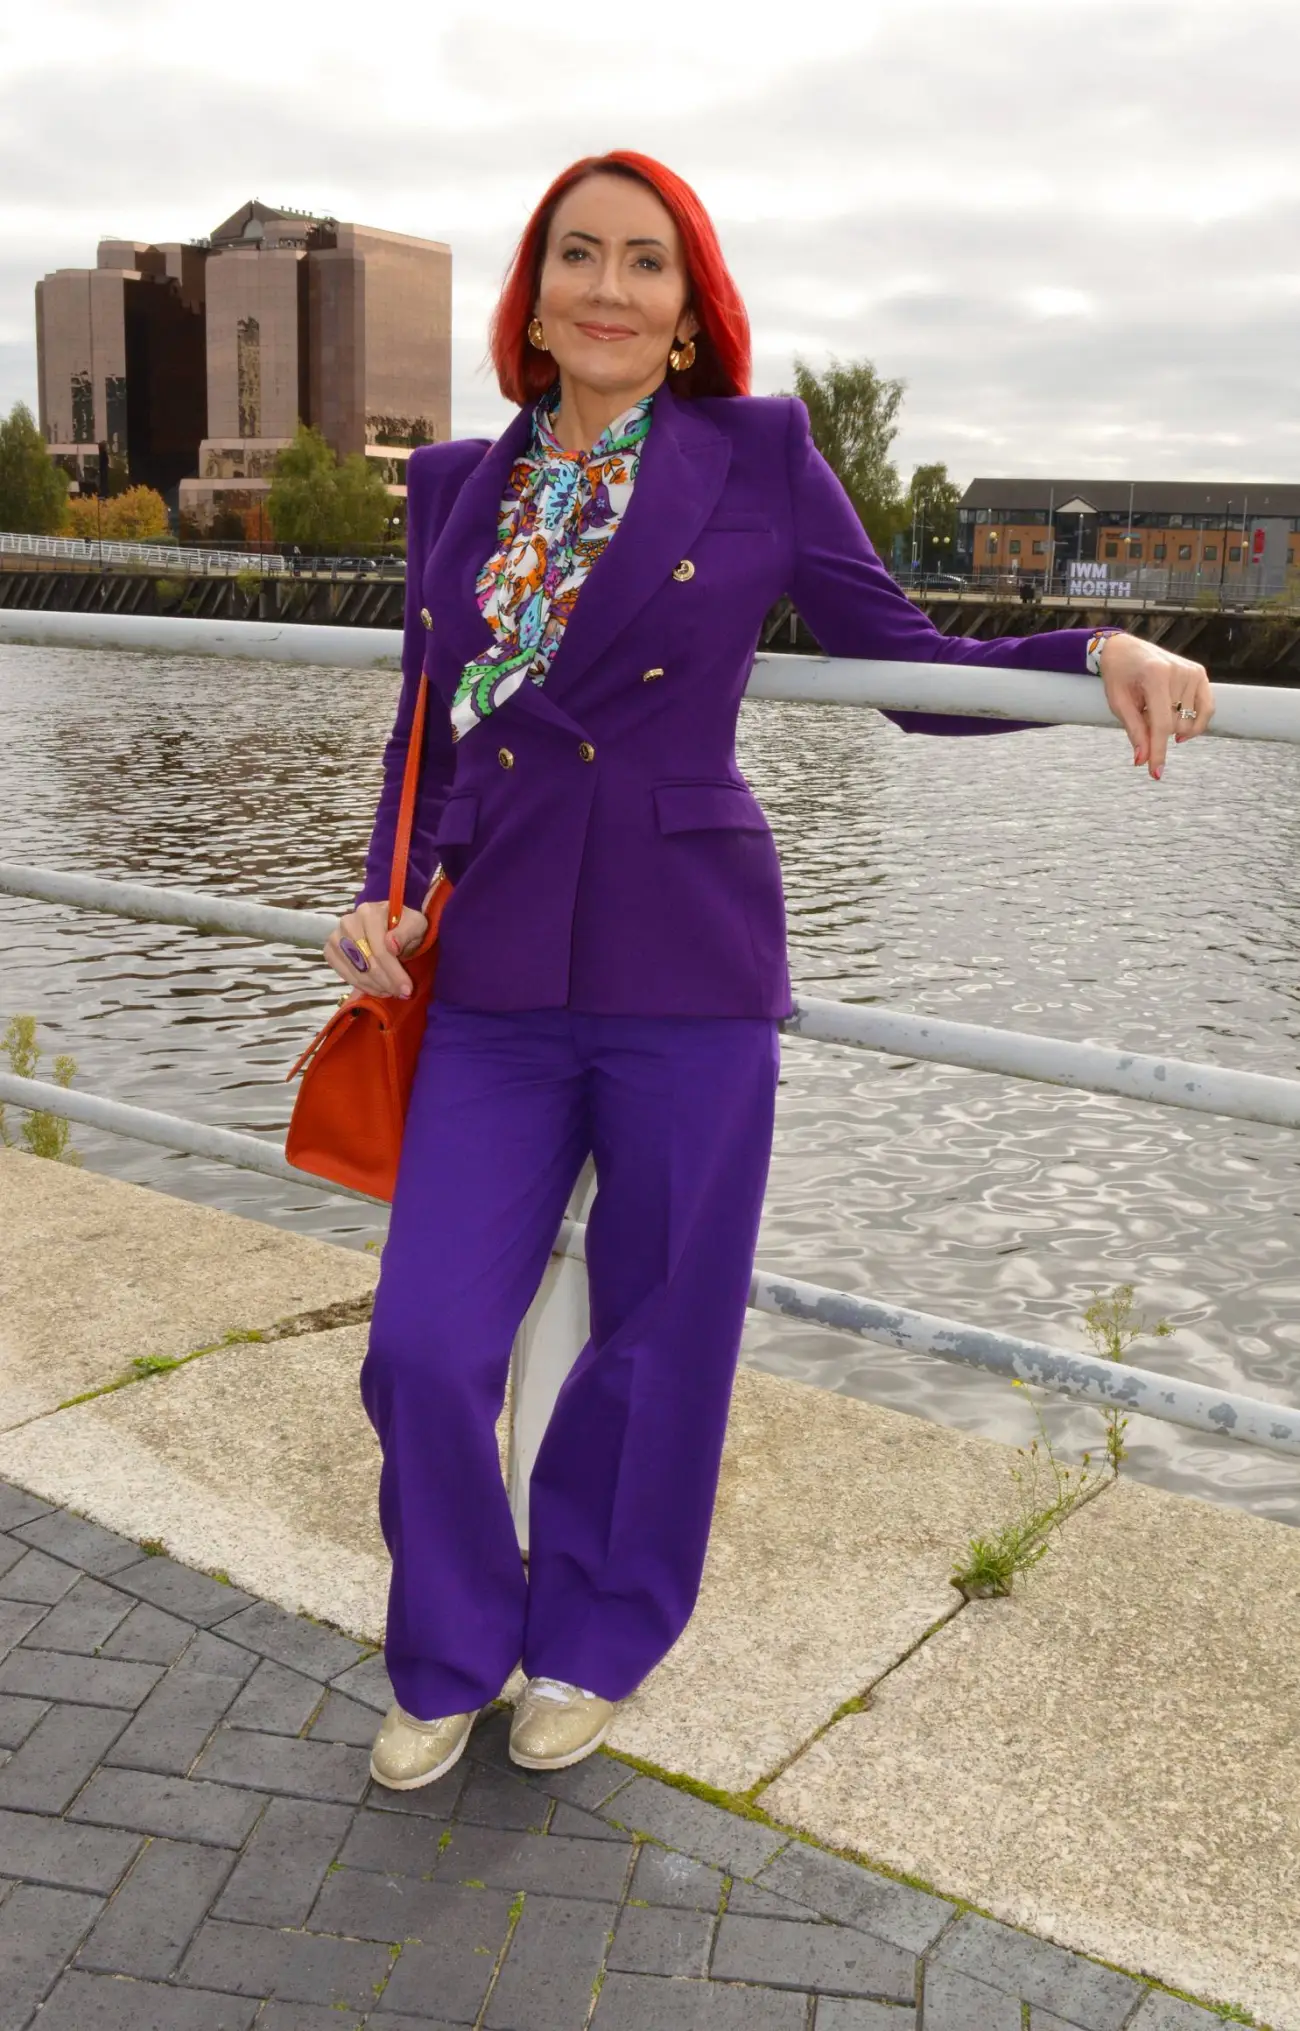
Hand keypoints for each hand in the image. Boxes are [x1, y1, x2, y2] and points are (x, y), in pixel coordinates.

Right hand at [325, 900, 428, 1000]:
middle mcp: (348, 922)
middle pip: (367, 962)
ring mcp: (336, 936)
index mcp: (369, 912)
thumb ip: (406, 932)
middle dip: (386, 982)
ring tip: (391, 991)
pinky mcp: (330, 950)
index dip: (394, 972)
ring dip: (375, 986)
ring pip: (356, 970)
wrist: (390, 927)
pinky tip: (376, 988)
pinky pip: (343, 974)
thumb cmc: (404, 926)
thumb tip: (391, 945)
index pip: (380, 949)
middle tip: (401, 993)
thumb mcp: (415, 925)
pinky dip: (361, 985)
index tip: (407, 988)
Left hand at [1097, 635, 1214, 779]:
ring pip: (1189, 723)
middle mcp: (1180, 672)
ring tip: (1155, 707)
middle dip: (1157, 730)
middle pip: (1175, 726)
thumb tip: (1143, 760)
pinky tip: (1179, 729)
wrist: (1125, 649)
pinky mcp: (1200, 674)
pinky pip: (1207, 710)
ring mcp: (1193, 672)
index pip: (1161, 724)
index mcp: (1156, 676)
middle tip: (1142, 713)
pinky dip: (1195, 724)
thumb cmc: (1118, 676)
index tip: (1156, 773)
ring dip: (1171, 725)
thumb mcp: (1119, 704)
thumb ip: (1134, 731)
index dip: (1158, 751)